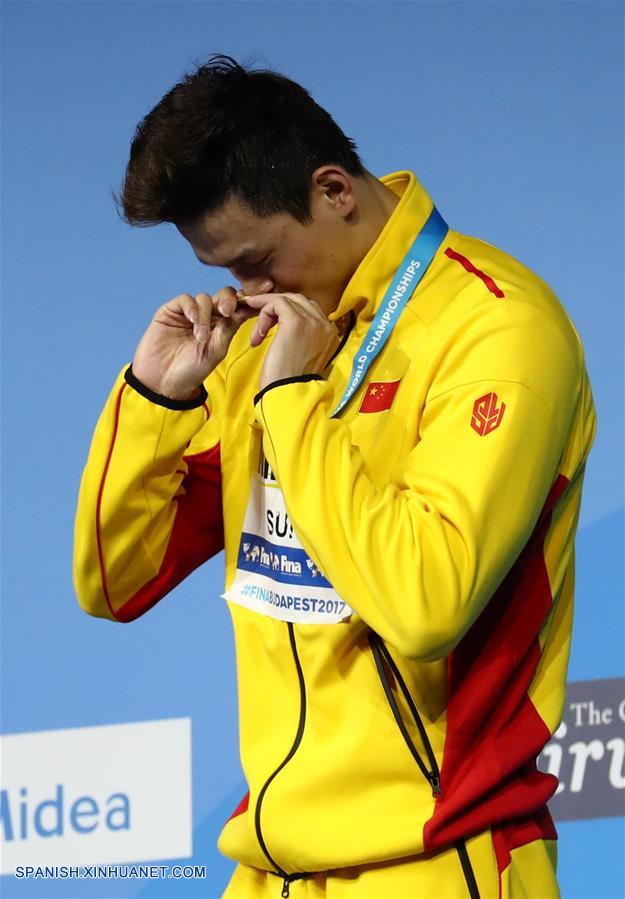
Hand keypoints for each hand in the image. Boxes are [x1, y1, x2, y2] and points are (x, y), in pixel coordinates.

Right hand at [132, 287, 256, 399]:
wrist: (164, 383)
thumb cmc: (191, 371)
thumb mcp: (216, 351)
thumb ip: (230, 328)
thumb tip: (247, 308)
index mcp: (222, 326)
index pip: (239, 307)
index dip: (249, 300)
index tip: (261, 297)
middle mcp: (207, 317)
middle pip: (224, 296)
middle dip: (229, 300)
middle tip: (228, 312)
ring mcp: (189, 313)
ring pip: (205, 298)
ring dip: (205, 316)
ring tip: (200, 337)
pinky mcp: (171, 312)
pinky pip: (185, 300)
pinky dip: (191, 308)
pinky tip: (192, 320)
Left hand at [244, 292, 341, 391]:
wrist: (288, 395)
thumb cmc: (290, 382)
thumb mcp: (302, 357)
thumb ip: (303, 339)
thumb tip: (285, 326)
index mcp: (331, 335)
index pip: (310, 310)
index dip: (288, 312)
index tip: (270, 323)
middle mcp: (326, 325)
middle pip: (300, 301)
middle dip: (277, 307)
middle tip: (260, 320)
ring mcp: (313, 322)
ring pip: (287, 300)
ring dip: (267, 311)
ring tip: (258, 332)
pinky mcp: (296, 322)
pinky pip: (277, 303)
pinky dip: (263, 312)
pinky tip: (257, 333)